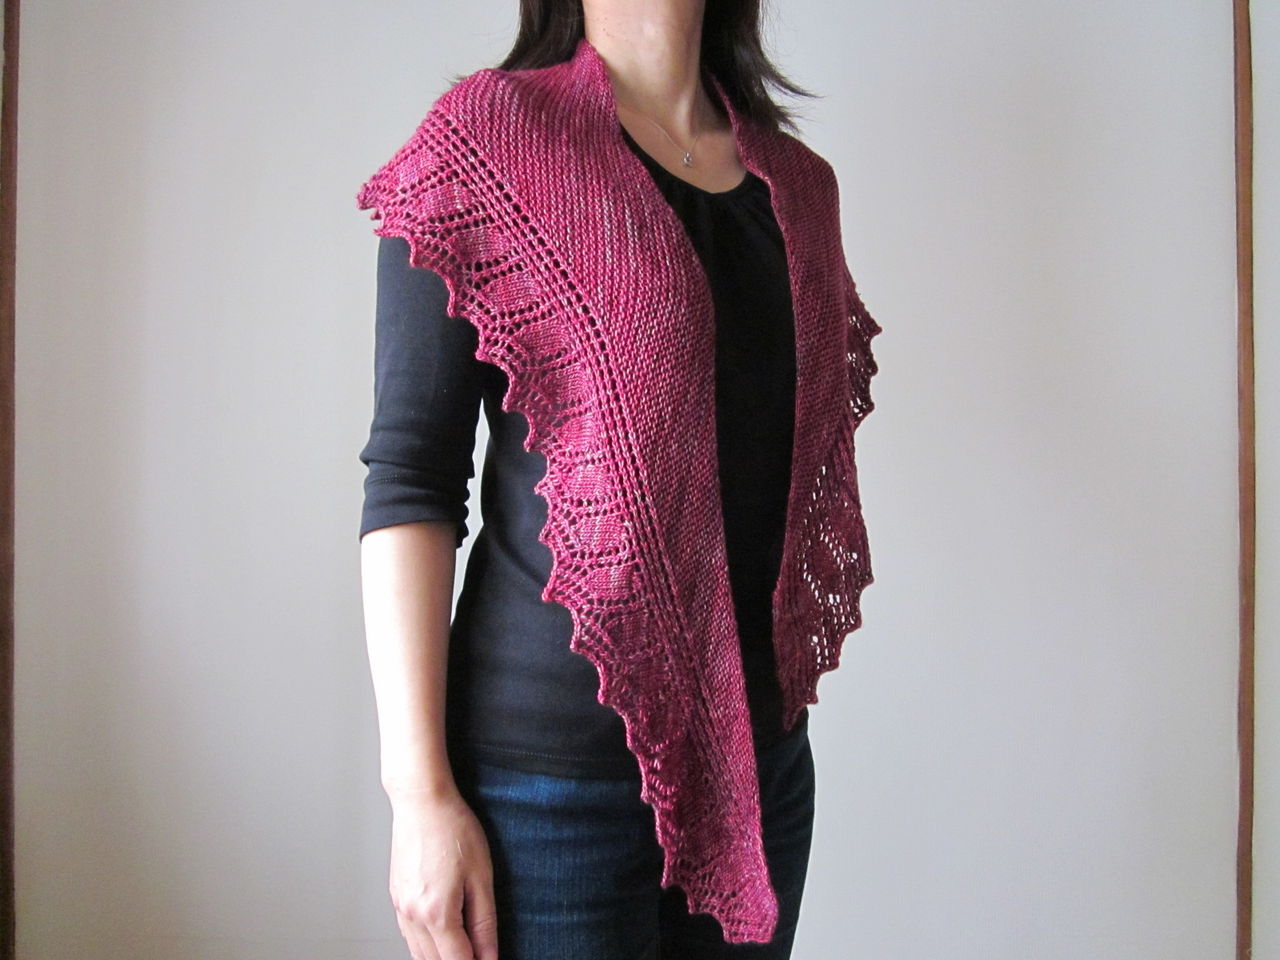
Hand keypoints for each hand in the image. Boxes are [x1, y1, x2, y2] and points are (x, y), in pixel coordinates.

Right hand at [388, 789, 499, 959]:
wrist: (422, 802)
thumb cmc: (452, 828)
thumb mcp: (481, 875)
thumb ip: (484, 922)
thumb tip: (490, 955)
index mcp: (437, 913)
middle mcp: (413, 915)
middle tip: (479, 955)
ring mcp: (400, 908)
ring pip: (419, 953)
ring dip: (440, 957)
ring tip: (463, 947)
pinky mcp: (395, 898)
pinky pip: (409, 935)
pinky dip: (425, 945)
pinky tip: (440, 936)